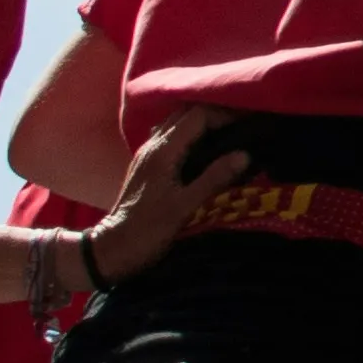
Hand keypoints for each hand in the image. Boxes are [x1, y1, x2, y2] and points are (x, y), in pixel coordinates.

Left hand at [80, 114, 249, 296]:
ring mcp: (146, 154)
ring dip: (201, 122)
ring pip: (176, 123)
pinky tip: (204, 150)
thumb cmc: (149, 229)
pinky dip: (190, 134)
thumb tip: (245, 154)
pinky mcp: (146, 165)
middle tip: (242, 125)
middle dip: (215, 113)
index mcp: (162, 151)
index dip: (225, 115)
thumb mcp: (184, 207)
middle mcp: (152, 145)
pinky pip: (170, 136)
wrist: (113, 249)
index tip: (249, 124)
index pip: (197, 115)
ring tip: (228, 134)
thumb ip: (214, 179)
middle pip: (185, 113)